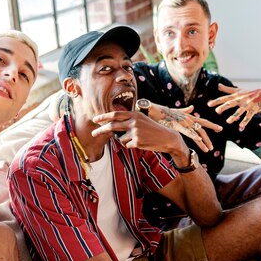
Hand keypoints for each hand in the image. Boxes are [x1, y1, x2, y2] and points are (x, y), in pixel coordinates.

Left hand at [91, 110, 214, 152]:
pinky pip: (127, 145)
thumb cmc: (152, 129)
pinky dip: (131, 146)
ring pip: (120, 138)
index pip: (115, 114)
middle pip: (112, 126)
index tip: (95, 119)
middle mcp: (134, 121)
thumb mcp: (141, 119)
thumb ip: (129, 120)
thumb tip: (112, 124)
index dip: (103, 116)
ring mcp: (135, 132)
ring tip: (137, 139)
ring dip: (125, 141)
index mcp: (134, 114)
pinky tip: (141, 143)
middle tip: (93, 133)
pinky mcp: (137, 142)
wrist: (167, 137)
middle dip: (101, 130)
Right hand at [154, 105, 220, 151]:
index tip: (219, 129)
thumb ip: (185, 110)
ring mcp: (183, 122)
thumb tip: (192, 108)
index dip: (211, 125)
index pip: (203, 121)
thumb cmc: (163, 111)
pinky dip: (194, 135)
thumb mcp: (176, 111)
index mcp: (188, 116)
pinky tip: (199, 140)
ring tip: (208, 150)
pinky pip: (187, 131)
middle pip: (201, 129)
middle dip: (208, 139)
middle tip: (212, 147)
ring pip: (196, 132)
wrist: (153, 110)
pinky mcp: (177, 124)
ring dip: (203, 142)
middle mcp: (188, 119)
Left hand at [207, 84, 260, 130]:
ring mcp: (248, 104)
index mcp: (236, 95)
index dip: (217, 101)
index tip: (209, 104)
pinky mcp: (254, 109)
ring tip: (228, 121)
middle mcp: (241, 99)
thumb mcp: (239, 90)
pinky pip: (249, 116)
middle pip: (231, 103)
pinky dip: (245, 121)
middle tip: (217, 111)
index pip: (225, 98)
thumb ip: (228, 89)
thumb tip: (218, 85)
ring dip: (234, 116)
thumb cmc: (250, 93)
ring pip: (240, 111)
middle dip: (224, 107)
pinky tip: (241, 127)